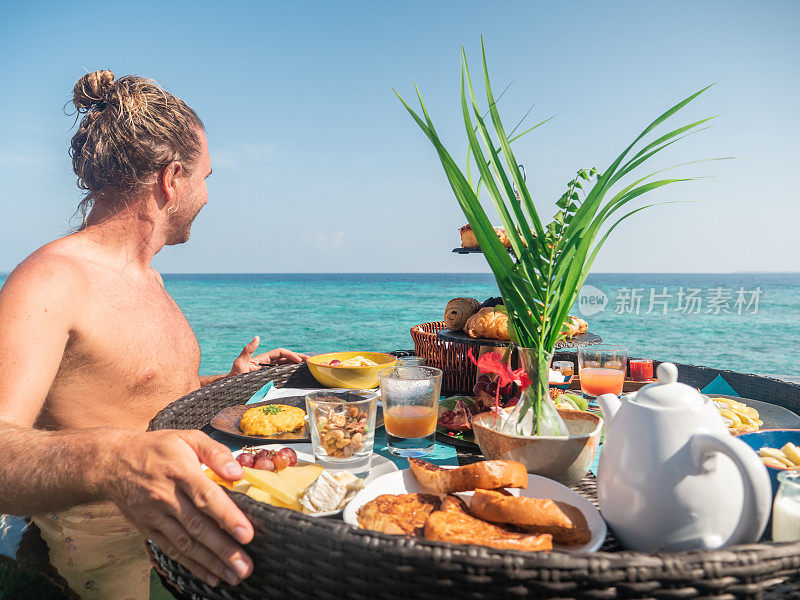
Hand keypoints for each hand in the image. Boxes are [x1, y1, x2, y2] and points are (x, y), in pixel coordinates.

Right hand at [105, 430, 254, 586]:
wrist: (111, 463)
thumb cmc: (157, 448)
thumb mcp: (187, 437)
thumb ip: (216, 452)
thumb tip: (238, 472)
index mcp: (180, 471)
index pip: (207, 496)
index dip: (227, 517)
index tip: (247, 534)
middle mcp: (166, 497)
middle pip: (198, 527)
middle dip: (224, 549)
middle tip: (245, 567)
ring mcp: (155, 516)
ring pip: (185, 544)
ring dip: (211, 563)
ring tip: (233, 576)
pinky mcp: (147, 529)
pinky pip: (171, 550)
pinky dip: (192, 565)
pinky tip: (211, 575)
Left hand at [229, 336, 307, 375]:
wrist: (229, 389)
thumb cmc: (234, 376)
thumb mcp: (239, 362)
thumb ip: (247, 350)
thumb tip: (257, 337)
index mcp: (263, 359)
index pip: (280, 353)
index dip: (290, 355)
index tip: (299, 361)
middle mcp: (267, 364)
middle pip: (286, 358)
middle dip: (298, 358)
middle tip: (310, 361)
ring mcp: (269, 372)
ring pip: (286, 366)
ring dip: (297, 365)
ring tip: (308, 366)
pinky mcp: (270, 380)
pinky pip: (283, 375)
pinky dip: (292, 373)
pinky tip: (299, 375)